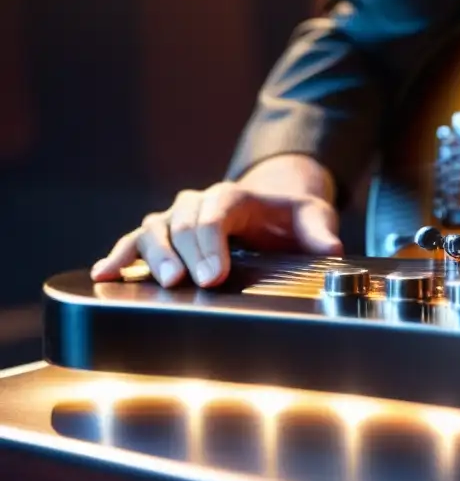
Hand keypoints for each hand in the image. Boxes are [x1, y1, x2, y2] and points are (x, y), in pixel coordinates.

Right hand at [90, 155, 342, 287]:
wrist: (274, 211)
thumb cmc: (292, 217)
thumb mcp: (314, 218)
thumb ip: (322, 233)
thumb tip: (333, 251)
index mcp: (236, 196)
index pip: (217, 211)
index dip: (212, 242)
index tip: (216, 275)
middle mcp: (200, 202)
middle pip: (183, 222)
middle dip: (186, 254)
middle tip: (191, 284)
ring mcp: (178, 218)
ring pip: (154, 229)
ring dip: (154, 256)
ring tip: (162, 283)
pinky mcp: (165, 237)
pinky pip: (135, 242)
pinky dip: (119, 255)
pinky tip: (104, 273)